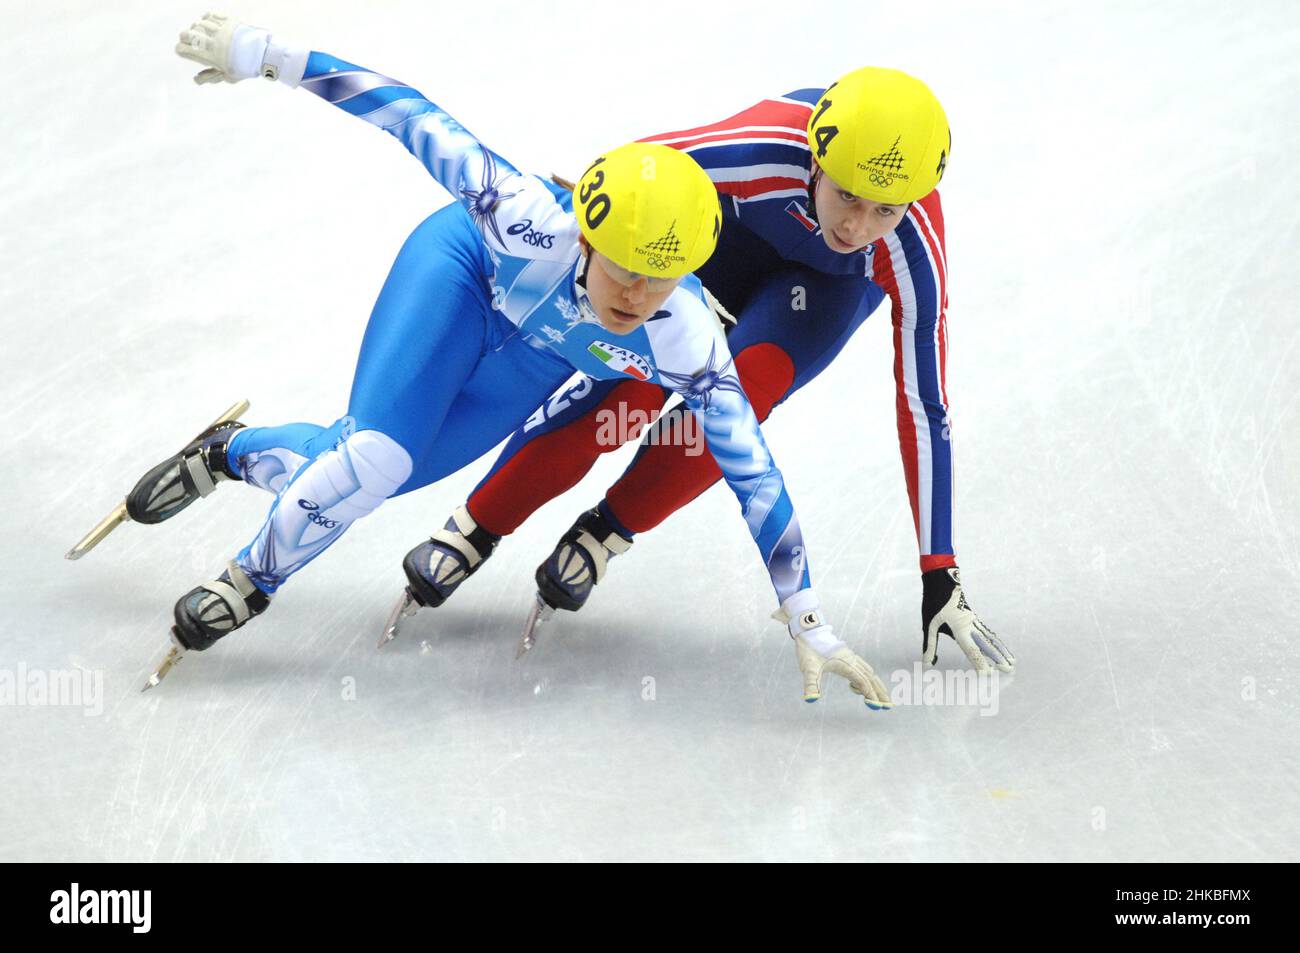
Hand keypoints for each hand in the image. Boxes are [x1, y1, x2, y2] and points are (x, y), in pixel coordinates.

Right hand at [175, 12, 270, 84]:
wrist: (264, 54)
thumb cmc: (246, 68)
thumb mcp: (229, 76)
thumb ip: (211, 76)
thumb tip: (196, 79)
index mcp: (211, 56)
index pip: (185, 50)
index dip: (180, 50)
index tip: (182, 51)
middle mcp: (213, 41)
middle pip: (188, 34)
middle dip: (184, 38)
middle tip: (187, 40)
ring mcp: (221, 29)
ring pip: (199, 24)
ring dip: (195, 28)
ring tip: (198, 32)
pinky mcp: (228, 21)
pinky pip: (211, 15)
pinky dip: (206, 18)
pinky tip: (206, 22)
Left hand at [775, 589, 892, 709]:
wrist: (809, 631)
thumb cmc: (808, 649)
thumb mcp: (808, 668)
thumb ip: (810, 684)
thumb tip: (810, 700)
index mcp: (846, 665)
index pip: (863, 682)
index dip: (871, 695)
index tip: (877, 707)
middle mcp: (852, 661)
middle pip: (871, 679)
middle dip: (880, 693)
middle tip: (889, 706)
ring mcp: (851, 658)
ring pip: (869, 673)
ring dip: (877, 686)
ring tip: (882, 698)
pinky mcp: (848, 656)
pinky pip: (863, 668)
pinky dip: (867, 678)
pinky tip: (861, 686)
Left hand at [921, 567, 1014, 672]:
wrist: (941, 581)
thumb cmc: (934, 603)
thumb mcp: (929, 625)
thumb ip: (930, 645)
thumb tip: (928, 663)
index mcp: (960, 629)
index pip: (972, 650)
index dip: (980, 663)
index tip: (988, 674)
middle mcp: (970, 626)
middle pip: (988, 645)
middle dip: (999, 658)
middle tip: (1010, 670)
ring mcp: (974, 621)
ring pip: (991, 639)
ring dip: (1002, 650)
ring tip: (1012, 660)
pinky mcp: (973, 618)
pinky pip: (987, 632)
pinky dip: (996, 641)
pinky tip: (999, 646)